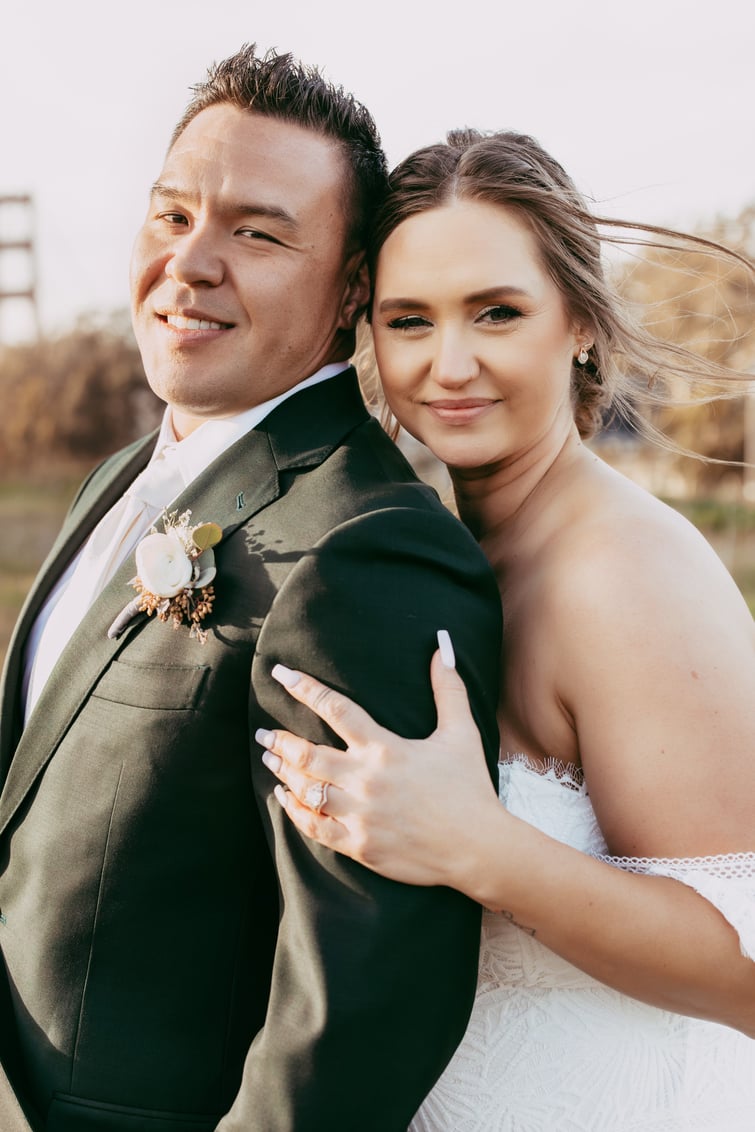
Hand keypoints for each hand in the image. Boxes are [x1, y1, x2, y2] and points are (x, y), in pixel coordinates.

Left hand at [256, 632, 501, 887]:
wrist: (478, 848)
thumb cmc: (470, 788)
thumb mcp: (462, 732)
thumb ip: (448, 689)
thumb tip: (442, 646)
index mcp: (386, 748)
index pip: (336, 709)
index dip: (305, 688)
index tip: (281, 675)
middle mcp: (366, 779)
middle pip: (308, 753)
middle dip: (280, 739)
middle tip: (263, 731)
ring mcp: (360, 815)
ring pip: (306, 789)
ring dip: (283, 772)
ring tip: (270, 758)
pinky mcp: (359, 845)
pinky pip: (314, 827)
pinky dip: (295, 811)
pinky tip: (285, 799)